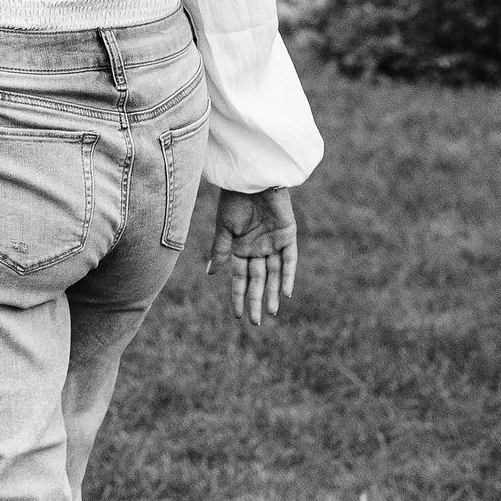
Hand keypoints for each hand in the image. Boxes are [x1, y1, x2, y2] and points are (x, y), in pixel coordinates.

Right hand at [208, 185, 296, 326]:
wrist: (251, 178)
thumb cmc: (234, 199)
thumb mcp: (224, 228)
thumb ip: (220, 251)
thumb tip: (211, 274)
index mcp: (239, 247)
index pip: (240, 278)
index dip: (239, 296)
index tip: (238, 316)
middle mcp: (257, 248)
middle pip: (257, 280)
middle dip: (256, 300)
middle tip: (255, 322)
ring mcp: (273, 243)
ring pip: (274, 274)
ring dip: (272, 293)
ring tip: (271, 312)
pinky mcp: (288, 236)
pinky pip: (289, 260)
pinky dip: (288, 276)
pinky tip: (286, 293)